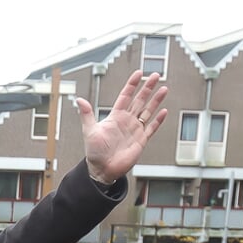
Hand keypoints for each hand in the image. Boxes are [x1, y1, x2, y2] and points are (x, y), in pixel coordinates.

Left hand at [80, 70, 168, 184]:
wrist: (102, 169)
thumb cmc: (94, 152)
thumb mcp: (89, 131)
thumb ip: (86, 114)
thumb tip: (79, 100)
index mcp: (115, 116)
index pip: (125, 96)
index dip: (132, 85)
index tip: (138, 73)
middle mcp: (126, 121)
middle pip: (139, 100)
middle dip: (147, 87)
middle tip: (155, 75)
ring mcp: (135, 130)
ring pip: (148, 111)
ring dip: (156, 100)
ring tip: (163, 88)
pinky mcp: (141, 140)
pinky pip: (152, 128)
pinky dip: (158, 120)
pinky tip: (164, 112)